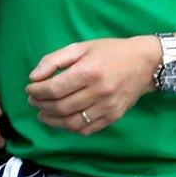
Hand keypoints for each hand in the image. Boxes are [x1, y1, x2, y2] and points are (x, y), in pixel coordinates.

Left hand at [25, 35, 159, 134]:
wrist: (145, 63)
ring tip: (43, 113)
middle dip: (41, 105)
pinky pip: (88, 129)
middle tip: (33, 101)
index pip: (54, 89)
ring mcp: (108, 107)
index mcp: (88, 71)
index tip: (29, 89)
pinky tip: (62, 120)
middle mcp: (99, 92)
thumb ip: (54, 60)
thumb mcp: (80, 47)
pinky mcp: (114, 117)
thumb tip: (33, 77)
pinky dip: (70, 128)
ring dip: (52, 120)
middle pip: (61, 107)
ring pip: (72, 122)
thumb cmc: (110, 52)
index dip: (36, 92)